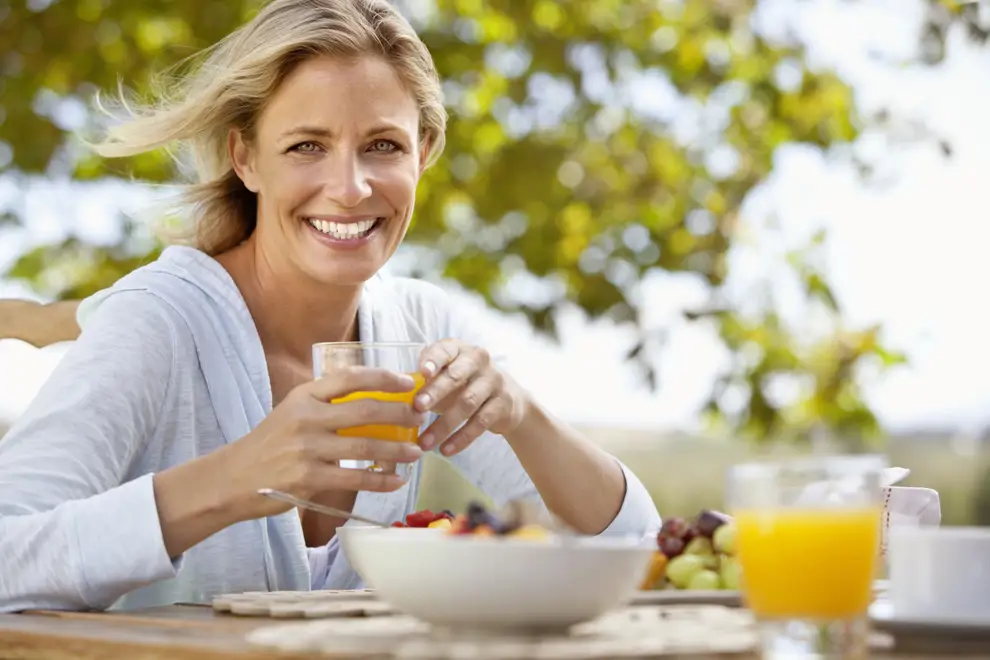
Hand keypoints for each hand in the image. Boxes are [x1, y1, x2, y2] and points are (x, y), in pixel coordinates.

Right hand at [215, 367, 425, 520]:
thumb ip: (326, 404)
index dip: (383, 378)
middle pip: (364, 410)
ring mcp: (307, 448)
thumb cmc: (271, 443)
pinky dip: (380, 480)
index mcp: (305, 395)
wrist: (234, 478)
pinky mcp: (308, 478)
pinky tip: (396, 481)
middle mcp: (306, 417)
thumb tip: (374, 400)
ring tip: (417, 451)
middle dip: (400, 413)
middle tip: (421, 417)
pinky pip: (354, 477)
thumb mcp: (293, 411)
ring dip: (397, 449)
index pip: (350, 378)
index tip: (409, 382)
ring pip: (365, 445)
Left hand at [413, 339, 528, 455]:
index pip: (445, 351)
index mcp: (458, 349)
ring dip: (444, 424)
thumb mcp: (446, 376)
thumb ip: (425, 381)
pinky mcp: (503, 403)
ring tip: (425, 442)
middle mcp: (478, 360)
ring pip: (467, 403)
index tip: (422, 372)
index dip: (433, 361)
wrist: (507, 399)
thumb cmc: (465, 385)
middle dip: (435, 392)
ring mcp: (493, 381)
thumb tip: (394, 394)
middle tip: (418, 407)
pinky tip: (446, 450)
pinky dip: (462, 438)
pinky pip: (480, 422)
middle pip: (456, 376)